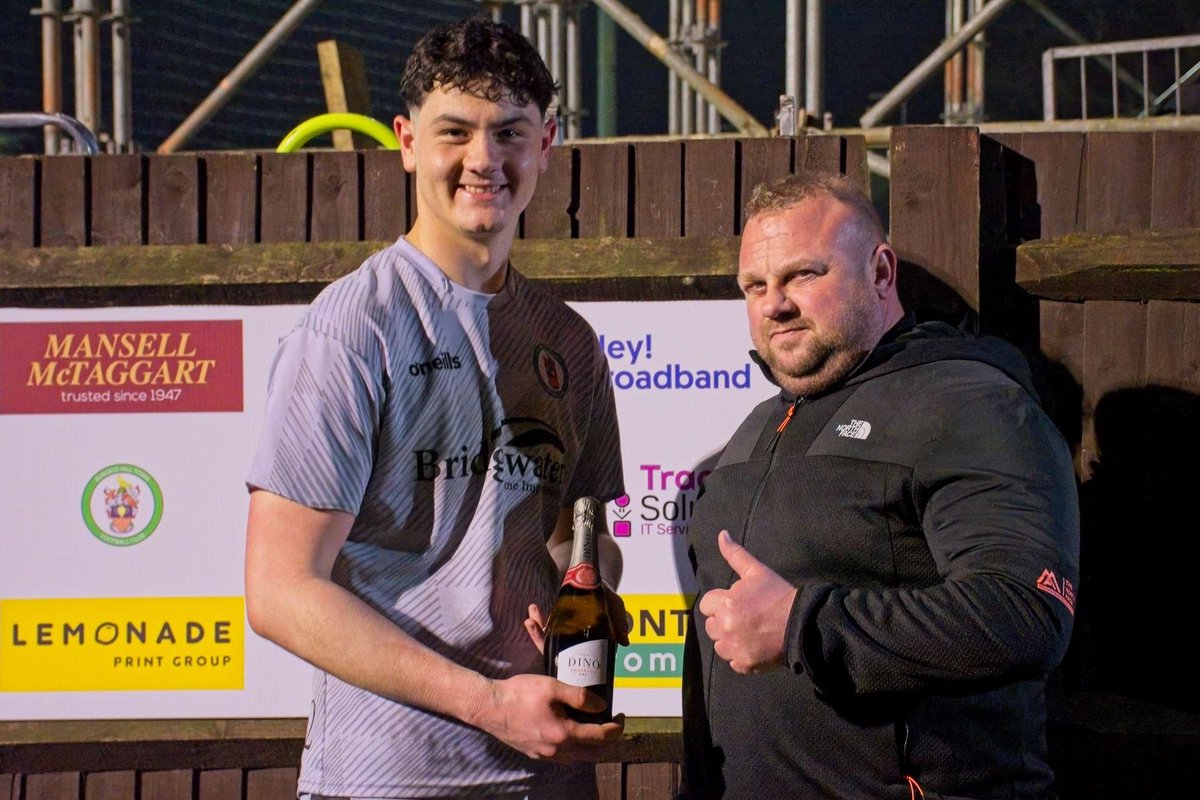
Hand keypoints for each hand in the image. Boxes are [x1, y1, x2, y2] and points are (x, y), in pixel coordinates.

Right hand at [471, 673, 624, 760]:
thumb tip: (602, 705)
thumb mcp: (553, 687)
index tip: (621, 715)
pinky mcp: (535, 754)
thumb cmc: (520, 694)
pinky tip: (571, 733)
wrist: (490, 707)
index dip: (616, 727)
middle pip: (594, 754)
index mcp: (564, 734)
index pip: (601, 737)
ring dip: (592, 747)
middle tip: (612, 724)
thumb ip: (580, 696)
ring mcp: (545, 756)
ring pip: (578, 759)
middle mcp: (557, 751)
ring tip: (594, 728)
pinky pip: (563, 758)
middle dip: (608, 741)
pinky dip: (575, 749)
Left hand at [524, 587, 630, 653]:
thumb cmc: (603, 594)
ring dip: (537, 629)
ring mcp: (564, 632)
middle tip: (534, 627)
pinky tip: (532, 614)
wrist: (591, 576)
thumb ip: (618, 621)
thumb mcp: (614, 605)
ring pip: (549, 637)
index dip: (569, 658)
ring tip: (530, 619)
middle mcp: (574, 640)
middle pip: (557, 647)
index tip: (559, 653)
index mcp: (588, 642)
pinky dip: (537, 622)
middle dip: (544, 639)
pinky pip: (544, 627)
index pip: (579, 654)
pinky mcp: (556, 622)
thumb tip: (624, 642)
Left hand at [697, 530, 797, 674]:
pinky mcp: (745, 664)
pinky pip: (733, 662)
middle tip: (745, 618)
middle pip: (711, 626)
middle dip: (723, 622)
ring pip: (719, 646)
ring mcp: (735, 648)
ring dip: (730, 640)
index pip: (707, 605)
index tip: (737, 603)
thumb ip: (735, 554)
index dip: (720, 603)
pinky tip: (755, 646)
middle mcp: (726, 627)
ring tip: (750, 632)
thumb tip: (722, 534)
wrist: (802, 623)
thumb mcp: (757, 571)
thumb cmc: (778, 595)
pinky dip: (741, 656)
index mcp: (726, 603)